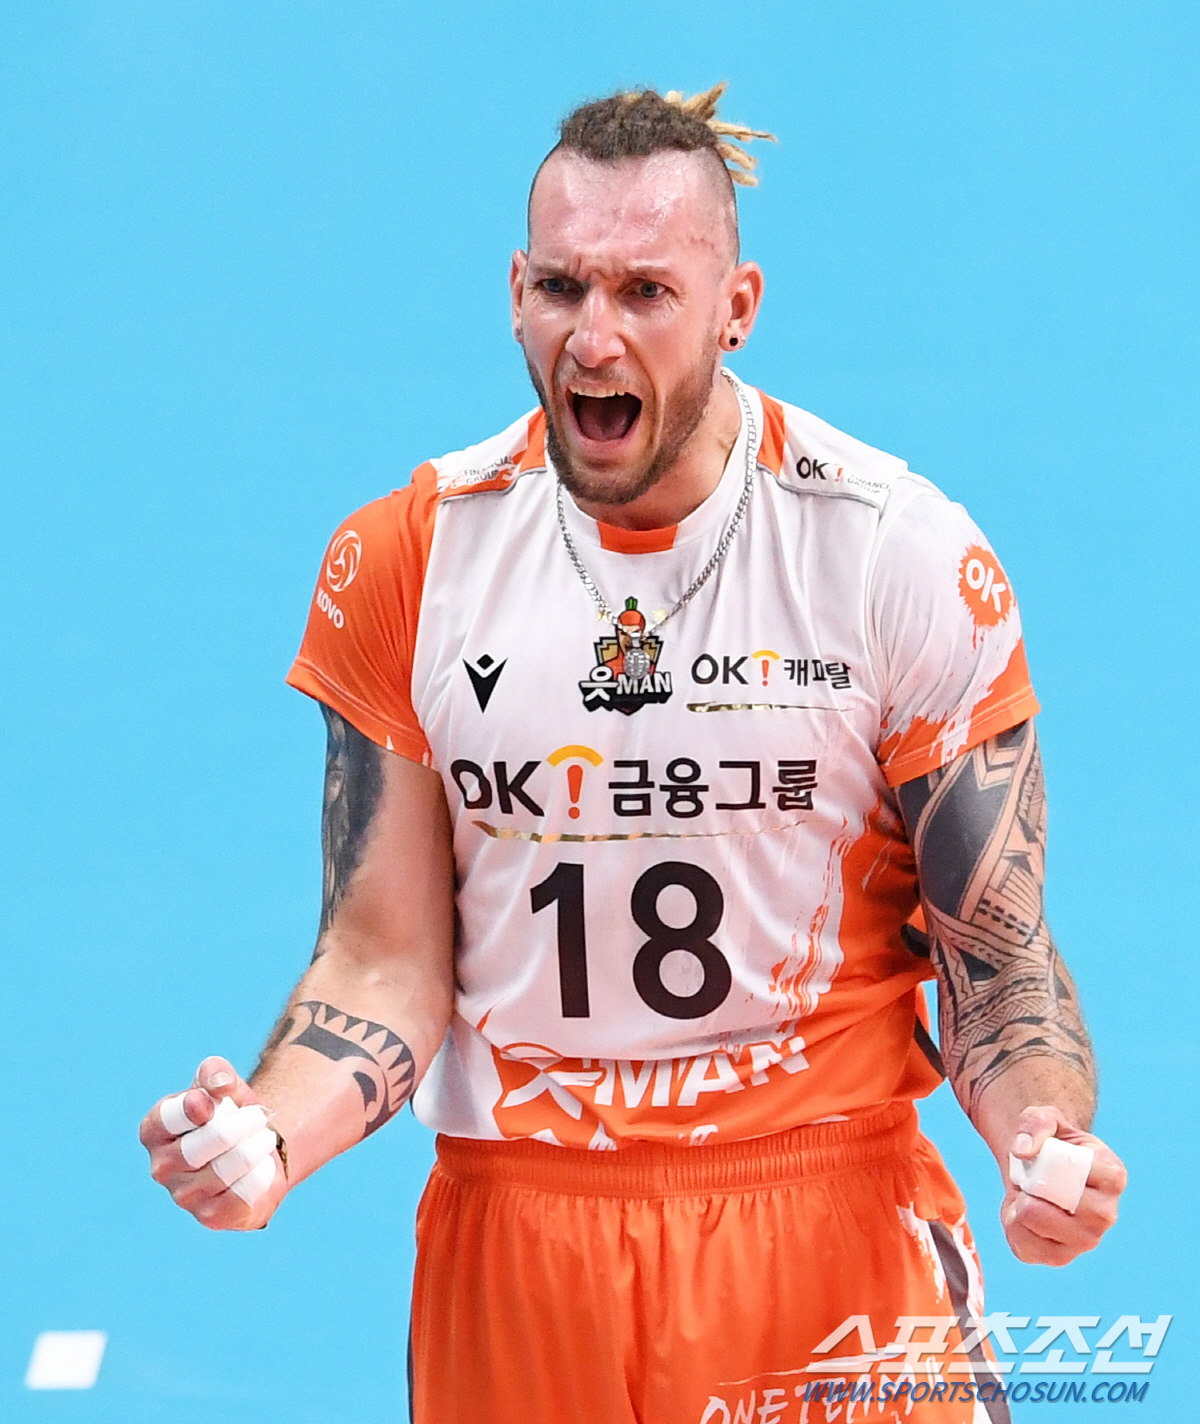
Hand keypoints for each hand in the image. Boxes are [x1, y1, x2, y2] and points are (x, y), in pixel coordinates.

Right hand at [139, 1056, 287, 1230]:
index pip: (171, 1116)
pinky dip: (263, 1173)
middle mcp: (161, 1167)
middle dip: (246, 1122)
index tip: (217, 1101)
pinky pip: (245, 1193)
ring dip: (259, 1145)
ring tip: (263, 1139)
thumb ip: (216, 1073)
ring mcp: (183, 1196)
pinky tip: (262, 1167)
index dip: (199, 1104)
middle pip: (215, 1138)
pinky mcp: (210, 1216)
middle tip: (258, 1116)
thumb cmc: (230, 1112)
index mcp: (154, 1130)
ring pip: (234, 1164)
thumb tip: (219, 1086)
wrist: (254, 1150)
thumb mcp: (222, 1083)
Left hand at [1000, 1105, 1125, 1265]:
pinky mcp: (1059, 1257)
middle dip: (1035, 1185)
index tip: (1045, 1156)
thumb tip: (1022, 1150)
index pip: (1085, 1172)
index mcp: (1112, 1175)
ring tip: (1027, 1192)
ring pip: (1040, 1224)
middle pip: (1066, 1204)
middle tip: (1030, 1176)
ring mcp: (1086, 1240)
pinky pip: (1026, 1245)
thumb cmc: (1047, 1142)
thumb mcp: (1042, 1117)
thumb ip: (1034, 1123)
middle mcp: (1106, 1213)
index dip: (1054, 1164)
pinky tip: (1021, 1211)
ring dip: (1020, 1203)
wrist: (1038, 1169)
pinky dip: (1012, 1224)